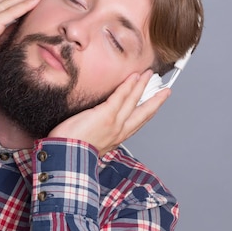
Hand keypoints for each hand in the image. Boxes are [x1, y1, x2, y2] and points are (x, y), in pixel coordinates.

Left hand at [47, 70, 170, 155]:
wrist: (66, 156)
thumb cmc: (71, 150)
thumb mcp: (90, 144)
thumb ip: (97, 134)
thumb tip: (93, 125)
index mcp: (115, 140)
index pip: (135, 124)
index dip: (146, 113)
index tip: (153, 107)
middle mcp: (119, 132)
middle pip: (143, 113)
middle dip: (155, 101)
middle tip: (165, 91)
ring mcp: (114, 123)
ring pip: (133, 101)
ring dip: (142, 86)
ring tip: (149, 74)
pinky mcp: (106, 115)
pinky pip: (120, 96)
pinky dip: (129, 85)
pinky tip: (134, 76)